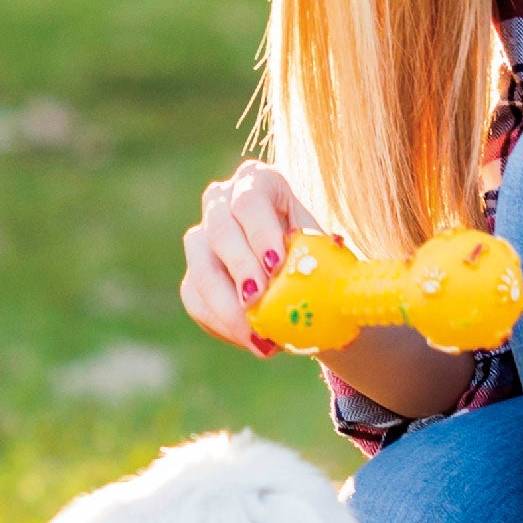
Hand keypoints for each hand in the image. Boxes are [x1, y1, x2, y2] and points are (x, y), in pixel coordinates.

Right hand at [181, 160, 323, 357]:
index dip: (260, 233)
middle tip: (258, 300)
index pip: (250, 201)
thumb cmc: (317, 249)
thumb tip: (329, 264)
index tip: (276, 265)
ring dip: (228, 306)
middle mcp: (221, 202)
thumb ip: (320, 252)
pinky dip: (222, 323)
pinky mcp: (194, 274)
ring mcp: (202, 238)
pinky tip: (250, 339)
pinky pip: (196, 300)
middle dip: (240, 268)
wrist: (302, 270)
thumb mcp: (324, 243)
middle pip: (219, 231)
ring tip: (258, 335)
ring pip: (201, 269)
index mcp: (258, 183)